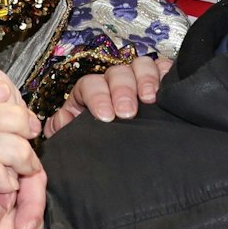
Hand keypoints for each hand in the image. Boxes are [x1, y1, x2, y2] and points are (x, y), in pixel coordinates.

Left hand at [45, 55, 172, 134]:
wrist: (124, 163)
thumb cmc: (99, 145)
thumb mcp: (76, 140)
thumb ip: (61, 129)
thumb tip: (62, 119)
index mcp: (90, 94)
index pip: (91, 84)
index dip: (98, 97)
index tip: (106, 116)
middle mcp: (114, 83)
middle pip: (117, 72)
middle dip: (122, 90)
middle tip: (127, 113)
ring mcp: (139, 80)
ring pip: (141, 65)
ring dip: (145, 79)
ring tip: (149, 100)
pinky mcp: (161, 82)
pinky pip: (164, 68)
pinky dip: (166, 74)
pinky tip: (166, 91)